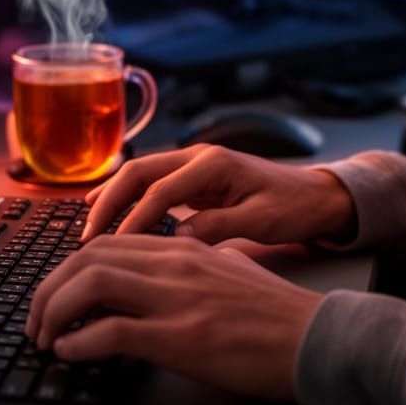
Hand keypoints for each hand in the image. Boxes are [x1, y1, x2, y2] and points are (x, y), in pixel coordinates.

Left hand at [25, 233, 323, 398]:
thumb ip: (187, 267)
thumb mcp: (224, 271)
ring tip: (44, 337)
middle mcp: (174, 262)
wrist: (313, 336)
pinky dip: (79, 343)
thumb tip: (153, 283)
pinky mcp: (181, 337)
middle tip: (36, 318)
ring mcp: (176, 297)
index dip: (69, 265)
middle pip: (88, 257)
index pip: (108, 242)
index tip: (55, 290)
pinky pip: (111, 332)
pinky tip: (71, 353)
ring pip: (89, 284)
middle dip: (49, 288)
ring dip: (53, 311)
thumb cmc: (272, 313)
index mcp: (183, 247)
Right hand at [82, 144, 355, 246]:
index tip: (114, 246)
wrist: (318, 195)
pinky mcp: (196, 180)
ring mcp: (195, 166)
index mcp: (214, 163)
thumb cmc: (294, 206)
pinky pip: (153, 187)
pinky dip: (129, 200)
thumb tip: (179, 239)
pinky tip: (113, 217)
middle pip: (139, 172)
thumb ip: (219, 227)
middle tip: (87, 236)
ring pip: (141, 176)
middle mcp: (199, 157)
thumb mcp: (261, 221)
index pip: (161, 190)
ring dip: (113, 198)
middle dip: (109, 202)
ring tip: (87, 226)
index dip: (134, 219)